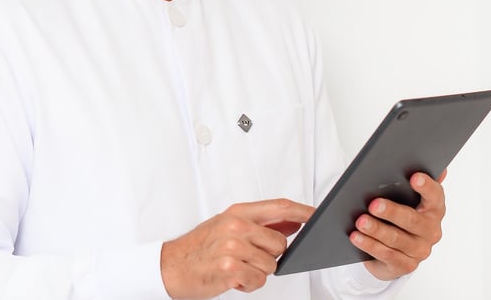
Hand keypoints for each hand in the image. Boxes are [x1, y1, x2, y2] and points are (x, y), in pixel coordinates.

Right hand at [160, 198, 313, 298]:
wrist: (171, 266)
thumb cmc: (201, 247)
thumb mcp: (229, 226)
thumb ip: (262, 223)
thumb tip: (294, 220)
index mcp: (238, 212)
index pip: (280, 206)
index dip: (303, 211)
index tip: (319, 215)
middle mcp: (236, 226)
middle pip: (280, 243)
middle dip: (271, 255)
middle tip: (249, 257)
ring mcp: (232, 246)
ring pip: (271, 265)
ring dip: (257, 272)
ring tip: (237, 267)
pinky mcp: (229, 267)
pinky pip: (258, 280)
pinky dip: (248, 284)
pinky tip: (233, 277)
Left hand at [351, 171, 446, 279]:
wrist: (393, 249)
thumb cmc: (398, 215)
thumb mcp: (404, 196)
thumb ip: (412, 179)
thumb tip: (436, 165)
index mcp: (433, 209)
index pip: (435, 196)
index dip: (427, 187)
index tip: (414, 177)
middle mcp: (431, 231)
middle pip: (412, 220)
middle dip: (392, 211)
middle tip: (373, 204)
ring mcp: (419, 250)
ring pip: (396, 239)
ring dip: (376, 230)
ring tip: (360, 221)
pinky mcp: (405, 265)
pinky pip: (386, 255)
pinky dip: (369, 245)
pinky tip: (356, 237)